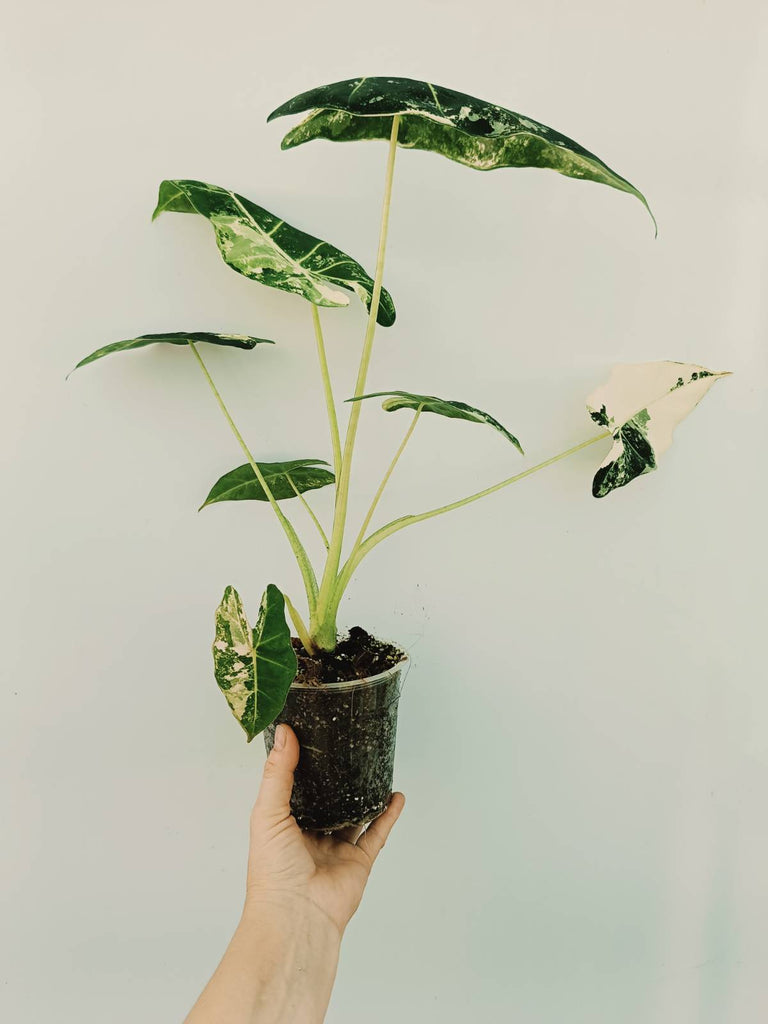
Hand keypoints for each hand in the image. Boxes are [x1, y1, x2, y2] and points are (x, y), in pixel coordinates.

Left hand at [245, 723, 405, 939]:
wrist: (297, 915)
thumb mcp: (268, 812)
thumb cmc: (273, 872)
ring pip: (354, 815)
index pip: (294, 789)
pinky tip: (395, 796)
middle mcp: (310, 836)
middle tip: (347, 748)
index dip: (302, 766)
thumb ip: (278, 773)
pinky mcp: (359, 861)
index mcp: (284, 825)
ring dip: (364, 794)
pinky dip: (388, 815)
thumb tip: (284, 734)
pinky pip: (377, 833)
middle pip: (327, 800)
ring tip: (373, 767)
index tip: (312, 737)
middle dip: (336, 779)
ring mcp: (336, 849)